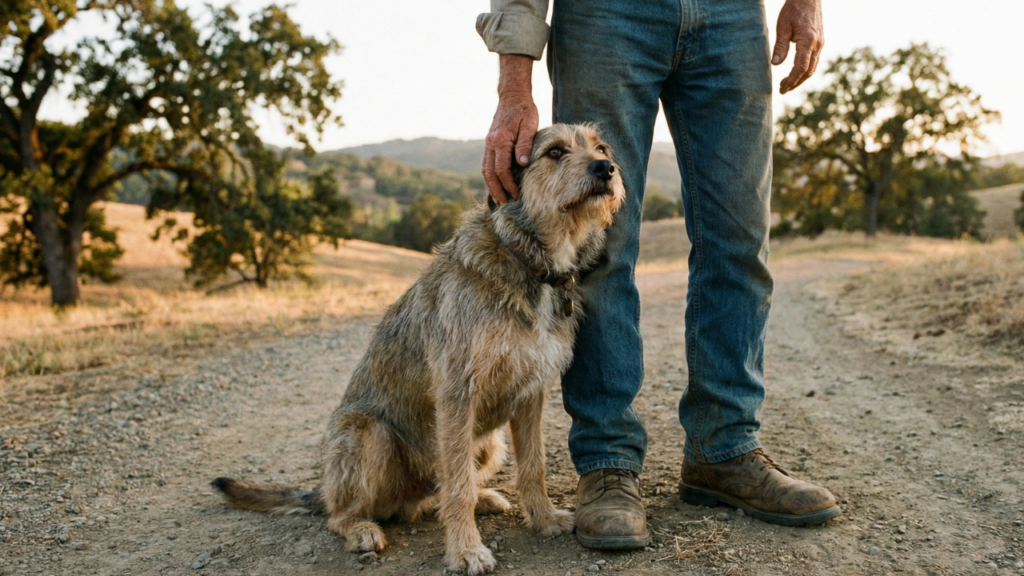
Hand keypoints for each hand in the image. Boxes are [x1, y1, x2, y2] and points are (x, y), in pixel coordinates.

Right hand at [483, 55, 538, 204]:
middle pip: (489, 173)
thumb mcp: (529, 125)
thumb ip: (525, 144)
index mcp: (500, 140)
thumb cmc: (524, 110)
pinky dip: (490, 176)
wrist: (512, 96)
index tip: (516, 194)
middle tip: (504, 203)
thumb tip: (521, 164)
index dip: (508, 184)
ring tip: (498, 198)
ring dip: (491, 185)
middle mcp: (491, 143)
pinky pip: (486, 163)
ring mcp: (488, 143)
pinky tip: (496, 184)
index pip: (501, 169)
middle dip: (496, 190)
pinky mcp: (490, 143)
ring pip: (485, 169)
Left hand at [772, 0, 823, 93]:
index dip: (791, 80)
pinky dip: (804, 70)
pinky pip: (814, 60)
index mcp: (808, 41)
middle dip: (795, 83)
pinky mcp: (820, 41)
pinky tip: (795, 72)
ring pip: (812, 67)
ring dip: (800, 78)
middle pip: (808, 71)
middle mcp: (817, 44)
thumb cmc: (793, 8)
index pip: (800, 67)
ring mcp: (820, 43)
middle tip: (782, 89)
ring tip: (786, 84)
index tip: (782, 89)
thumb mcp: (782, 26)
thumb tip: (776, 64)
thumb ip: (780, 46)